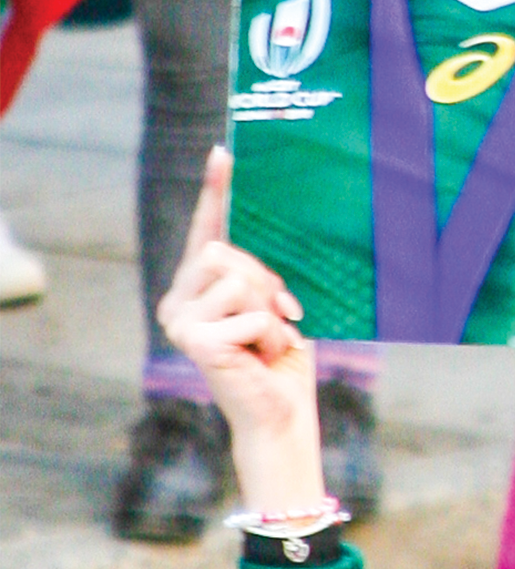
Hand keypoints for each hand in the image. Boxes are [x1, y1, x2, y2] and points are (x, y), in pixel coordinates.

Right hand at [157, 152, 325, 512]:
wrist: (280, 416)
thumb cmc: (281, 362)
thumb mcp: (274, 306)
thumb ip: (260, 274)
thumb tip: (266, 237)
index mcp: (198, 289)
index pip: (206, 232)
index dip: (215, 191)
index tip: (224, 152)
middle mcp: (178, 301)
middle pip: (225, 252)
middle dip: (265, 280)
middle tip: (282, 316)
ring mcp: (179, 320)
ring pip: (238, 279)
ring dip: (269, 310)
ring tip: (269, 341)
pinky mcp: (194, 339)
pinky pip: (249, 312)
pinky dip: (271, 333)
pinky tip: (263, 356)